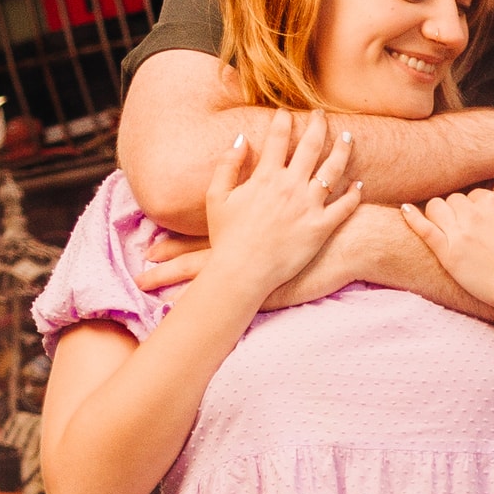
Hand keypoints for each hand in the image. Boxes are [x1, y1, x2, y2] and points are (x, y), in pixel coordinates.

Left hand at [141, 201, 390, 309]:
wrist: (354, 236)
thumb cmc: (322, 211)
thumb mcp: (288, 189)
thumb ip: (261, 183)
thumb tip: (243, 164)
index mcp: (246, 231)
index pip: (200, 241)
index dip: (173, 247)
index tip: (146, 253)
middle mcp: (249, 254)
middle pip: (201, 265)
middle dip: (170, 272)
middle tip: (139, 280)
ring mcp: (261, 277)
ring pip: (218, 291)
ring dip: (191, 299)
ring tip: (161, 312)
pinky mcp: (278, 294)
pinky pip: (245, 310)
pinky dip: (224, 317)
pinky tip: (208, 330)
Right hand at [196, 114, 362, 306]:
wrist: (242, 271)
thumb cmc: (226, 236)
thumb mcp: (216, 197)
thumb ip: (227, 165)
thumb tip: (240, 139)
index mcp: (265, 177)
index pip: (278, 138)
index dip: (283, 120)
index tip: (286, 112)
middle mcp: (290, 186)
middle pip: (310, 146)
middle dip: (318, 125)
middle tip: (321, 114)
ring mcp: (309, 206)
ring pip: (333, 170)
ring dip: (342, 150)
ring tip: (347, 138)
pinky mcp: (321, 228)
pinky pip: (344, 207)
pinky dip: (354, 194)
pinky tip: (359, 184)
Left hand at [403, 185, 493, 325]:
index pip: (477, 194)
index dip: (478, 208)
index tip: (482, 222)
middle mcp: (476, 213)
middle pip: (455, 199)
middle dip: (458, 210)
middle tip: (465, 229)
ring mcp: (460, 232)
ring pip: (436, 208)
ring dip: (438, 212)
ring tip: (444, 225)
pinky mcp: (448, 253)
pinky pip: (423, 228)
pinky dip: (412, 217)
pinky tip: (404, 210)